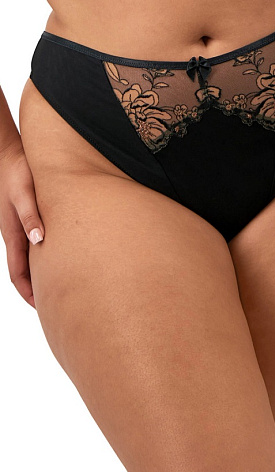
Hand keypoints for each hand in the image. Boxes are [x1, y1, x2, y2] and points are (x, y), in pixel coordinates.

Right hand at [0, 142, 44, 308]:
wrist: (9, 156)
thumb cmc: (17, 173)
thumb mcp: (25, 194)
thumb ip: (31, 216)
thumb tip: (38, 240)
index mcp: (13, 234)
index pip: (18, 273)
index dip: (28, 292)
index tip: (42, 307)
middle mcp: (15, 235)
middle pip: (23, 271)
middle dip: (35, 290)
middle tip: (55, 304)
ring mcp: (20, 229)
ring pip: (28, 260)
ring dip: (39, 276)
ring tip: (59, 288)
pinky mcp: (27, 221)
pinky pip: (33, 247)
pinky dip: (42, 260)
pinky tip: (57, 259)